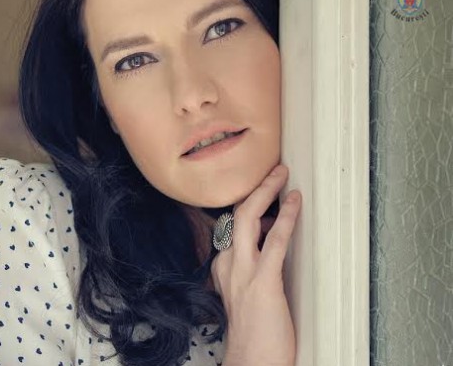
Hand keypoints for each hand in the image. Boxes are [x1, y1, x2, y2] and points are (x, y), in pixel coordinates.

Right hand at [211, 164, 300, 365]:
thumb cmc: (254, 330)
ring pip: (249, 219)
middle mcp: (229, 263)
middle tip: (274, 171)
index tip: (264, 189)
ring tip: (282, 176)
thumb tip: (271, 236)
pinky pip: (275, 242)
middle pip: (237, 214)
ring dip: (267, 192)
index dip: (250, 202)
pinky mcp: (263, 283)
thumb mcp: (245, 290)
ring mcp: (243, 272)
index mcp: (224, 265)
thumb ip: (253, 262)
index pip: (232, 224)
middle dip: (256, 188)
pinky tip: (295, 202)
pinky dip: (286, 218)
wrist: (251, 363)